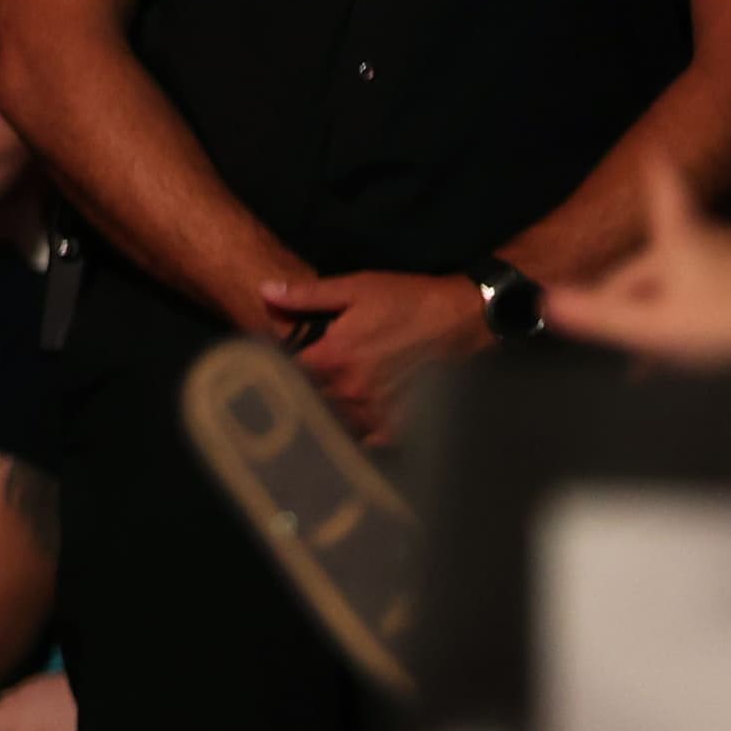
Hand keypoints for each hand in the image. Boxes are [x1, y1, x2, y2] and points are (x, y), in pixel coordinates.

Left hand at [259, 268, 485, 441]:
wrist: (467, 320)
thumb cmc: (410, 300)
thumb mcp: (356, 288)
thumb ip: (306, 296)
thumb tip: (264, 291)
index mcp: (332, 358)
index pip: (285, 374)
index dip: (277, 370)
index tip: (274, 368)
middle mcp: (351, 392)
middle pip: (308, 403)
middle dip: (302, 395)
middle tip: (298, 389)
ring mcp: (376, 413)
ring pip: (335, 425)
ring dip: (328, 417)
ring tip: (323, 409)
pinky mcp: (401, 427)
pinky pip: (367, 442)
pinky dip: (357, 436)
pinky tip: (354, 426)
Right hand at [546, 155, 730, 366]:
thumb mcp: (661, 327)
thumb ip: (602, 317)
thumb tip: (543, 304)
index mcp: (679, 238)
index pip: (661, 190)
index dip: (655, 170)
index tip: (655, 148)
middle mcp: (708, 239)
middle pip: (656, 261)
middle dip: (630, 297)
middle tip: (615, 339)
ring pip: (683, 283)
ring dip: (660, 313)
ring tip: (650, 359)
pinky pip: (710, 295)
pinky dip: (691, 317)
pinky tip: (691, 353)